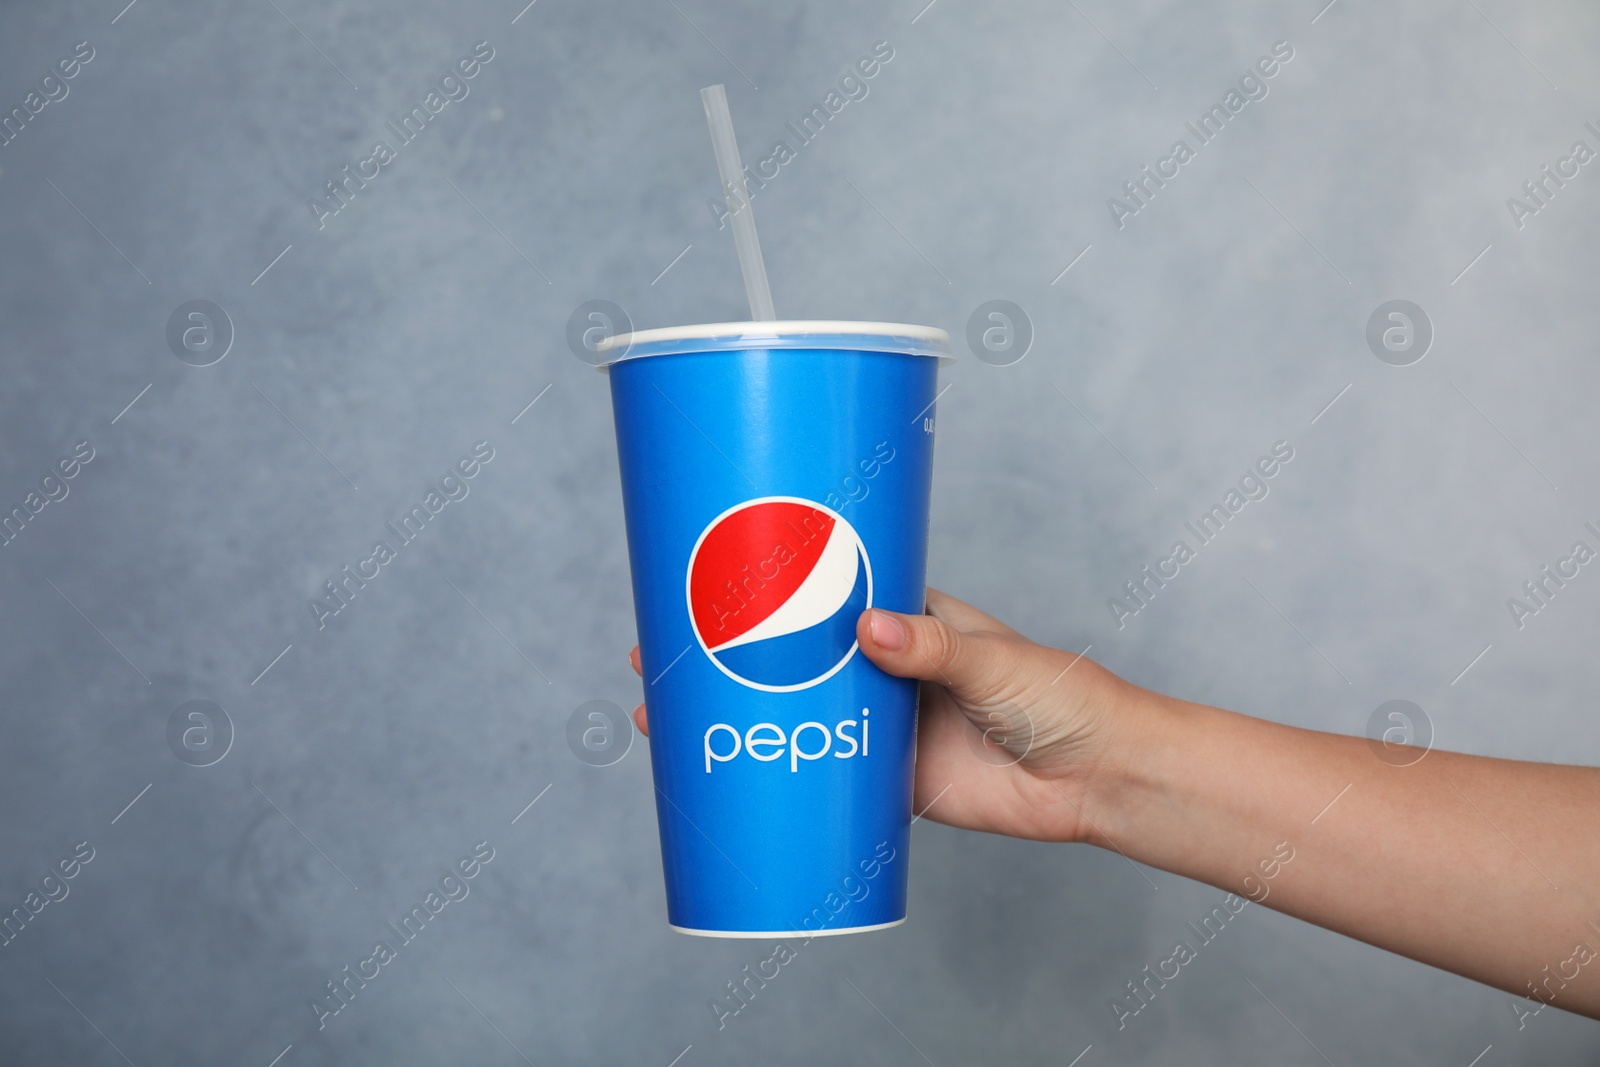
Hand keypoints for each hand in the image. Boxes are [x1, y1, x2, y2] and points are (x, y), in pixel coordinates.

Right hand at [628, 587, 1141, 843]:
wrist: (1099, 778)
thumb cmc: (1061, 696)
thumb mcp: (995, 661)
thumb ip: (934, 648)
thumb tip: (869, 631)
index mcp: (908, 617)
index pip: (820, 591)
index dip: (763, 587)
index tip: (704, 579)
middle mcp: (885, 667)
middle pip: (788, 656)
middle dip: (724, 653)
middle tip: (655, 654)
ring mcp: (882, 725)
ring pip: (793, 717)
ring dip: (735, 717)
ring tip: (667, 718)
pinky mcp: (890, 783)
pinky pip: (821, 782)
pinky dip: (776, 782)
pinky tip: (723, 782)